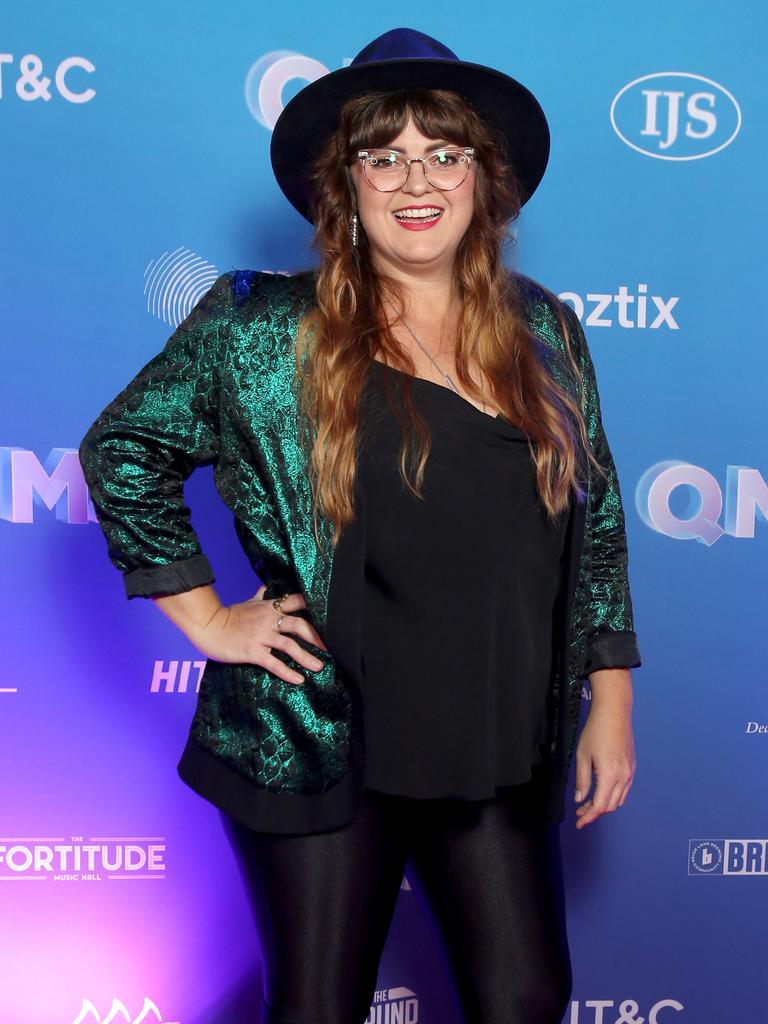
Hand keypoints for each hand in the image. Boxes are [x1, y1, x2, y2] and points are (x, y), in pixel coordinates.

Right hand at [192, 585, 329, 685]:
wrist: (209, 627)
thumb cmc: (229, 615)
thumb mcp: (248, 602)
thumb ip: (260, 595)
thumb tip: (265, 585)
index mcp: (269, 607)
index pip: (296, 602)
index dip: (314, 606)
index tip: (329, 613)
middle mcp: (268, 620)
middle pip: (299, 625)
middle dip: (317, 637)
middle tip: (330, 647)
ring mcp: (261, 636)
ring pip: (290, 646)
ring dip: (307, 657)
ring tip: (319, 666)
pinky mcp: (253, 652)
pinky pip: (274, 663)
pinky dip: (288, 672)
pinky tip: (299, 680)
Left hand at [573, 695, 635, 828]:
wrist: (614, 713)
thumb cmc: (596, 731)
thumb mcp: (582, 756)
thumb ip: (581, 780)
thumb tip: (579, 799)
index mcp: (610, 775)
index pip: (600, 806)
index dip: (588, 817)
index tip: (579, 823)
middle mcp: (624, 777)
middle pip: (610, 806)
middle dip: (594, 813)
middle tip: (580, 813)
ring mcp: (630, 772)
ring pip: (619, 800)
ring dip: (604, 805)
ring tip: (588, 803)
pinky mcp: (632, 767)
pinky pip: (624, 790)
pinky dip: (613, 796)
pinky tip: (601, 792)